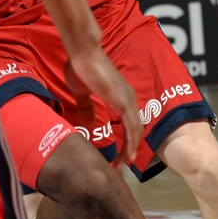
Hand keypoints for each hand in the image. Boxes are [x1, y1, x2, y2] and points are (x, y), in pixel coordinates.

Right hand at [64, 45, 139, 165]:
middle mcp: (129, 99)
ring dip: (130, 150)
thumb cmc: (81, 67)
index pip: (128, 125)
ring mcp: (128, 100)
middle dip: (128, 150)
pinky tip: (129, 156)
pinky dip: (132, 143)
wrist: (83, 52)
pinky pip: (132, 127)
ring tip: (122, 166)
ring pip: (136, 132)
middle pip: (135, 131)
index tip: (118, 157)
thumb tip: (89, 124)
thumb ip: (87, 108)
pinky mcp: (122, 101)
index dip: (125, 142)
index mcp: (121, 97)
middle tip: (119, 166)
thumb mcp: (82, 93)